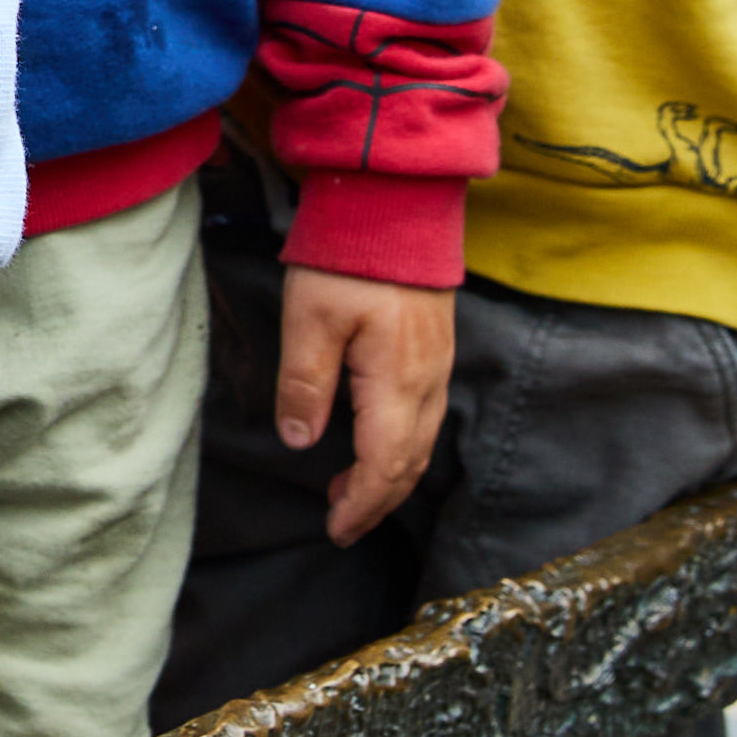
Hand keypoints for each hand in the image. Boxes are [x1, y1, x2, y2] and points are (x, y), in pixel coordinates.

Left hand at [277, 266, 457, 541]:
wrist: (397, 207)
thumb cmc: (349, 259)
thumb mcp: (309, 320)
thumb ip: (304, 384)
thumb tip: (300, 441)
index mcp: (397, 383)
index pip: (385, 467)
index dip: (361, 505)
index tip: (336, 530)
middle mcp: (427, 382)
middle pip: (409, 464)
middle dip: (376, 501)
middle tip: (342, 524)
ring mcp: (437, 366)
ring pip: (421, 443)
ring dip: (389, 476)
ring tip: (349, 492)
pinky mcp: (435, 350)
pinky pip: (425, 416)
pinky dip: (401, 446)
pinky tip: (373, 441)